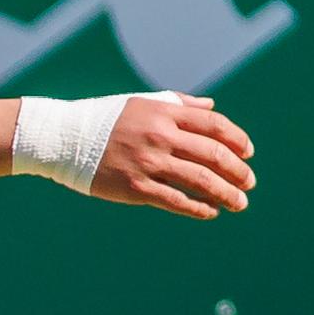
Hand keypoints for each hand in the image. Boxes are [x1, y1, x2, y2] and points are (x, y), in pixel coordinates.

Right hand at [89, 94, 255, 220]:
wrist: (64, 138)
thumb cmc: (105, 119)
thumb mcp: (142, 102)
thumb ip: (179, 104)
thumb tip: (211, 105)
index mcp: (164, 113)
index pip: (214, 125)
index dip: (237, 139)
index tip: (248, 153)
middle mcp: (160, 135)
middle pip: (213, 154)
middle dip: (238, 171)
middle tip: (249, 183)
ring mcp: (149, 162)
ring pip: (201, 181)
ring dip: (226, 194)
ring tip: (239, 203)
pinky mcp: (136, 187)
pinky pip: (176, 201)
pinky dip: (199, 208)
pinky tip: (210, 212)